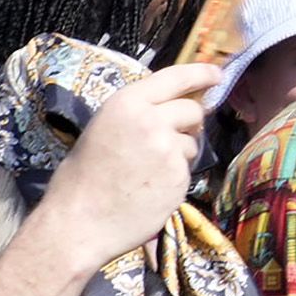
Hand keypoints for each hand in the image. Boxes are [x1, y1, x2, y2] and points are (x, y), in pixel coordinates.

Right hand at [25, 65, 217, 271]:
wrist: (78, 222)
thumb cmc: (82, 178)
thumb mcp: (104, 129)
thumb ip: (139, 115)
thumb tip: (172, 110)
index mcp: (127, 103)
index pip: (176, 77)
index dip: (201, 73)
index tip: (217, 74)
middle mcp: (152, 120)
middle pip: (193, 110)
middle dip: (189, 121)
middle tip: (170, 137)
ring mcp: (169, 149)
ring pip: (192, 142)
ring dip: (179, 153)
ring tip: (146, 171)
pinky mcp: (179, 176)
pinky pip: (187, 169)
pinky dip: (175, 177)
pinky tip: (150, 189)